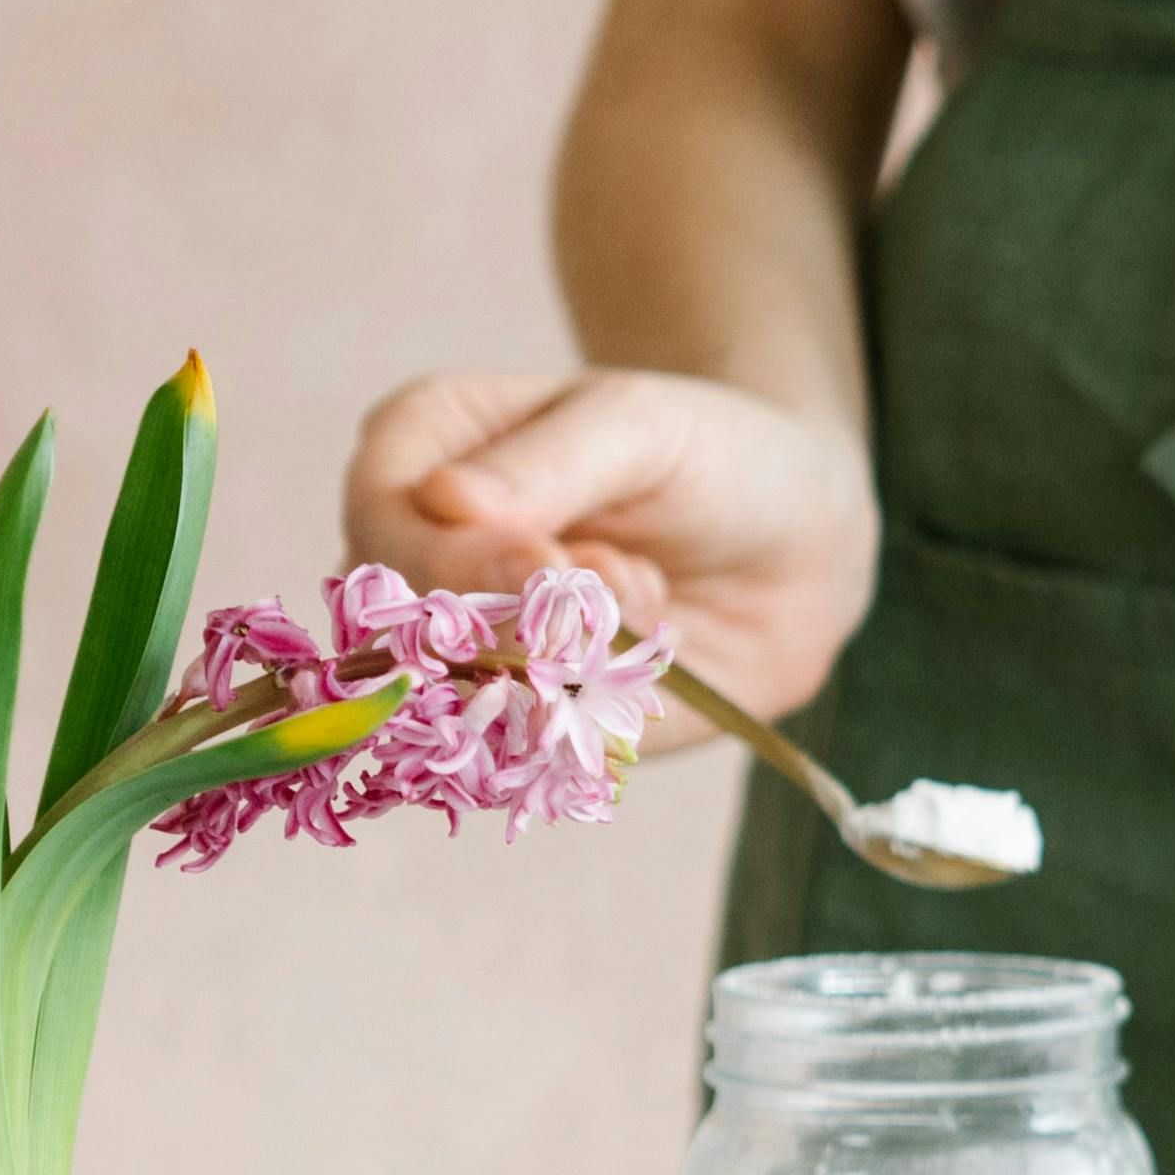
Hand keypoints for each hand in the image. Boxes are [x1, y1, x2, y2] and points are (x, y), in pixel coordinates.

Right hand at [339, 368, 877, 717]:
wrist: (791, 547)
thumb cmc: (704, 456)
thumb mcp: (638, 426)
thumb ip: (543, 465)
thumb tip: (441, 500)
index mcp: (416, 451)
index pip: (382, 519)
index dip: (455, 559)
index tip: (551, 564)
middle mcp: (412, 554)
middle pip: (404, 623)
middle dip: (527, 618)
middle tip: (626, 578)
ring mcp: (454, 643)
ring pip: (460, 694)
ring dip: (570, 664)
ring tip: (650, 596)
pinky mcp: (512, 717)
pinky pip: (519, 748)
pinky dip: (595, 710)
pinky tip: (651, 647)